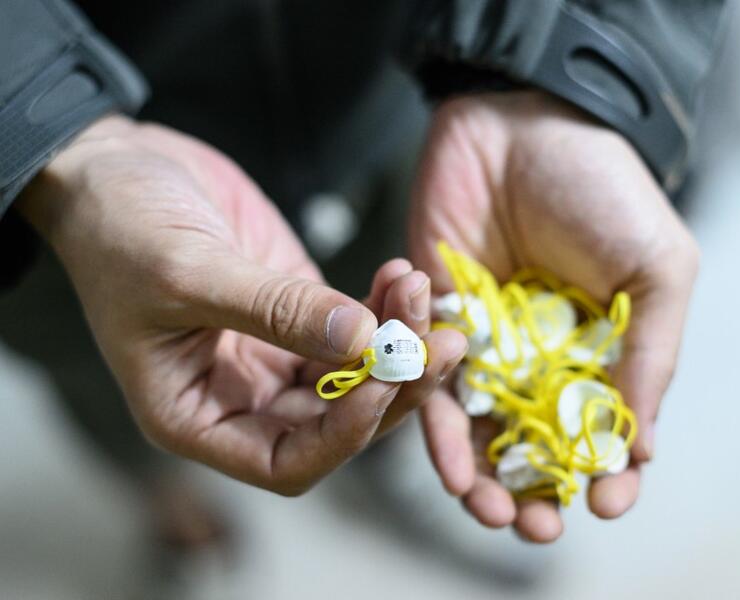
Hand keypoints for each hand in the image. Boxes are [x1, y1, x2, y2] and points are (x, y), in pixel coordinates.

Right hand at [18, 116, 465, 494]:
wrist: (115, 169)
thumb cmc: (118, 230)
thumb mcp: (186, 272)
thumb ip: (276, 311)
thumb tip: (362, 340)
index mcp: (198, 417)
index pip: (289, 462)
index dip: (344, 434)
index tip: (382, 379)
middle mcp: (243, 397)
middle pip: (339, 421)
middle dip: (393, 385)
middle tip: (438, 342)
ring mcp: (276, 354)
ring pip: (358, 374)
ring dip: (399, 342)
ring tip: (421, 291)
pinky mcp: (298, 311)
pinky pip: (357, 326)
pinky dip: (385, 307)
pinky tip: (401, 274)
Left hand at [411, 91, 698, 540]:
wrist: (520, 122)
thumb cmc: (601, 190)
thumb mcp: (656, 270)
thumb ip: (650, 355)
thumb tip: (641, 449)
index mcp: (597, 351)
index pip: (599, 432)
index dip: (603, 474)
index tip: (603, 503)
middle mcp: (536, 357)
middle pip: (530, 445)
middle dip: (530, 491)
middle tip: (530, 525)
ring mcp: (482, 343)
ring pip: (475, 427)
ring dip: (477, 473)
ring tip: (482, 504)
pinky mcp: (431, 320)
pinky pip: (425, 381)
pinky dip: (431, 418)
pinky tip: (445, 456)